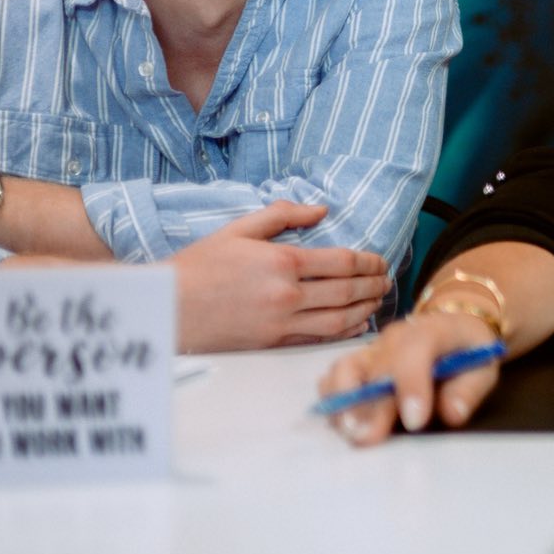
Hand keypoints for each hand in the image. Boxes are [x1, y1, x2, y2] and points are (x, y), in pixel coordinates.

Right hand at [172, 201, 389, 351]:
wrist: (166, 308)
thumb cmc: (198, 266)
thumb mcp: (238, 229)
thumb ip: (283, 215)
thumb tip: (322, 209)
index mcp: (281, 262)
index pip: (343, 262)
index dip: (369, 262)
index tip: (380, 260)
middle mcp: (286, 295)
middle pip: (347, 291)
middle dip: (374, 285)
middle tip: (387, 279)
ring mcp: (280, 323)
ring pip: (339, 319)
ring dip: (365, 308)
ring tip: (378, 299)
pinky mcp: (272, 343)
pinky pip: (318, 339)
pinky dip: (343, 331)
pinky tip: (355, 323)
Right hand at [318, 309, 501, 445]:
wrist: (452, 330)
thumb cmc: (467, 352)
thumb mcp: (483, 367)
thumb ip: (469, 390)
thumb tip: (451, 413)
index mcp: (432, 331)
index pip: (416, 350)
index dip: (412, 385)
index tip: (415, 422)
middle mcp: (395, 337)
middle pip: (377, 367)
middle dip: (372, 405)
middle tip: (368, 438)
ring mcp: (372, 350)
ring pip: (346, 368)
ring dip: (344, 402)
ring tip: (350, 432)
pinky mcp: (356, 364)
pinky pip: (334, 377)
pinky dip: (333, 400)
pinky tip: (341, 423)